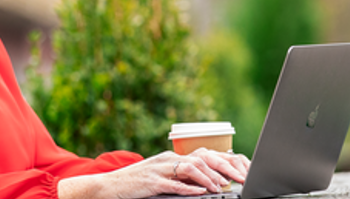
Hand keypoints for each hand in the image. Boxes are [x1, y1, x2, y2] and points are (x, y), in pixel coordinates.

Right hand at [58, 149, 250, 198]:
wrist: (109, 186)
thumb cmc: (137, 183)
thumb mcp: (162, 176)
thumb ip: (182, 177)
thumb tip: (206, 183)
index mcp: (173, 157)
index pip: (205, 155)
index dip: (224, 163)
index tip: (240, 173)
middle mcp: (168, 159)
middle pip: (202, 159)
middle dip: (223, 169)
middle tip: (238, 179)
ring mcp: (159, 169)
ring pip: (190, 169)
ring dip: (208, 179)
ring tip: (220, 187)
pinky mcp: (152, 182)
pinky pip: (174, 184)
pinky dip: (189, 189)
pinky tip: (200, 193)